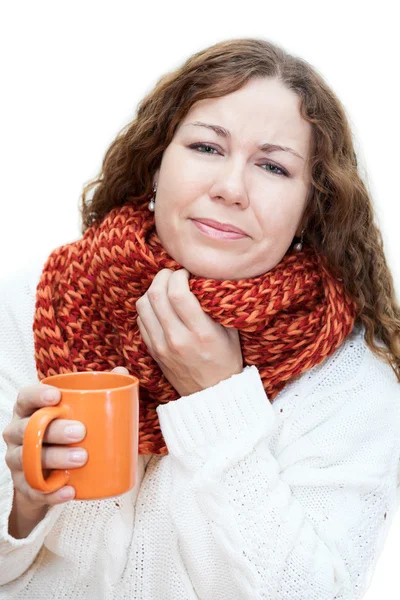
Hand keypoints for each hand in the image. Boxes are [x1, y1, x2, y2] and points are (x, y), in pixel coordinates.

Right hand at [2, 366, 127, 512]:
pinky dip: (51, 492)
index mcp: (29, 410)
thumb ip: (98, 390)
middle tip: (81, 431)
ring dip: (55, 459)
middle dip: (54, 430)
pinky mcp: (24, 485)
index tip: (57, 396)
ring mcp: (17, 460)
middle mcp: (18, 433)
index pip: (24, 398)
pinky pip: (33, 490)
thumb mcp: (78, 411)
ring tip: (82, 458)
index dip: (36, 395)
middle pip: (28, 429)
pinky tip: (70, 490)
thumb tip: (121, 370)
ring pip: (28, 460)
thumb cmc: (65, 432)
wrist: (50, 473)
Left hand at [136, 268, 242, 395]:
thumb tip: (205, 278)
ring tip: (166, 289)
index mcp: (201, 333)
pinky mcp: (152, 351)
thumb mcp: (231, 332)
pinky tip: (161, 307)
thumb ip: (217, 306)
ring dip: (152, 290)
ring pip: (142, 305)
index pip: (178, 293)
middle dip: (163, 277)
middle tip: (174, 275)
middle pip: (156, 295)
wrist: (211, 395)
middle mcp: (177, 339)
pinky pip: (140, 320)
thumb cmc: (226, 360)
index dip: (179, 275)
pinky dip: (147, 308)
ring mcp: (161, 346)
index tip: (187, 273)